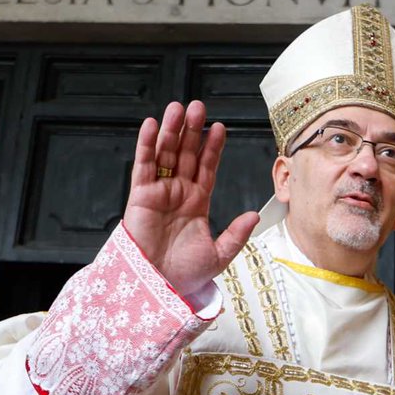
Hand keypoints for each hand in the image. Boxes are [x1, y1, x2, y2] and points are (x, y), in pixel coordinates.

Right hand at [124, 101, 259, 295]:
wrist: (158, 287)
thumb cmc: (184, 276)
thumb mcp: (219, 255)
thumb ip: (236, 234)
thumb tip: (254, 215)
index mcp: (197, 203)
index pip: (206, 167)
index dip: (212, 147)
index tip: (220, 128)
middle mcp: (178, 193)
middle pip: (186, 154)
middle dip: (192, 131)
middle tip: (198, 107)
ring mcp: (159, 192)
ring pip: (166, 154)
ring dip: (172, 130)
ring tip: (179, 108)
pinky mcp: (140, 196)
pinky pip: (144, 166)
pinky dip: (147, 145)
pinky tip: (153, 125)